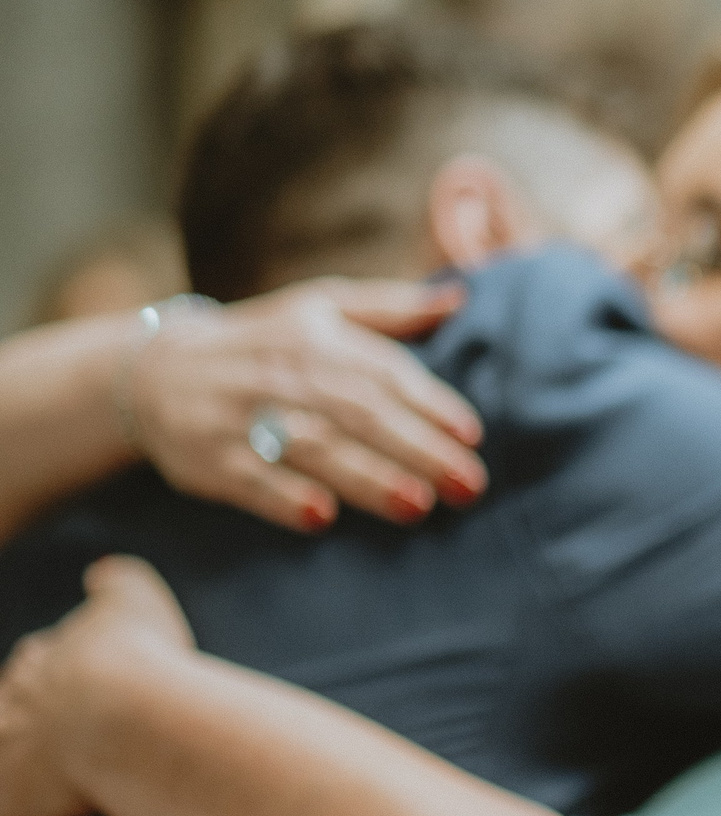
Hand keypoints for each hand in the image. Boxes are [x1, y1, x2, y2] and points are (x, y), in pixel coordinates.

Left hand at [0, 557, 195, 815]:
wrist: (127, 711)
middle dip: (20, 729)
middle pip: (7, 719)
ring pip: (2, 765)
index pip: (33, 670)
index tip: (65, 692)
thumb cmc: (140, 660)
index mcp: (40, 665)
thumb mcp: (134, 601)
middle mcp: (14, 710)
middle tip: (44, 747)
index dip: (48, 681)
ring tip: (20, 788)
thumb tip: (102, 574)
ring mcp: (8, 758)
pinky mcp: (10, 806)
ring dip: (11, 774)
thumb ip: (118, 583)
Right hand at [127, 280, 483, 531]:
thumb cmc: (262, 343)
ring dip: (366, 478)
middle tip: (467, 484)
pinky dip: (284, 498)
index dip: (429, 403)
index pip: (381, 371)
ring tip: (418, 505)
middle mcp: (280, 373)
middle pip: (358, 413)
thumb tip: (459, 297)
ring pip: (313, 448)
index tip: (471, 435)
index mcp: (313, 337)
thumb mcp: (318, 309)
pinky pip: (251, 480)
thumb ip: (390, 309)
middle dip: (416, 449)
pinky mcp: (210, 457)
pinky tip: (322, 517)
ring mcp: (241, 416)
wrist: (154, 369)